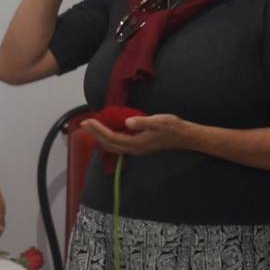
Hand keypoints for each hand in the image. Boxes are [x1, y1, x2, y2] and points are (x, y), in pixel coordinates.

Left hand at [81, 113, 196, 156]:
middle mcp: (133, 149)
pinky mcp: (138, 146)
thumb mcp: (159, 121)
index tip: (89, 121)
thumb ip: (143, 122)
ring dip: (100, 137)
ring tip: (92, 128)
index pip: (111, 137)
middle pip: (108, 144)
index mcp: (136, 143)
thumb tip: (127, 122)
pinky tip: (107, 131)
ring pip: (112, 146)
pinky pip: (118, 144)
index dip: (98, 130)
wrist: (184, 137)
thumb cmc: (173, 127)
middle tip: (85, 124)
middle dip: (95, 134)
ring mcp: (135, 149)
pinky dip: (108, 138)